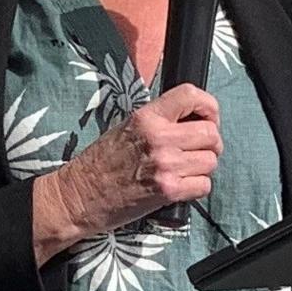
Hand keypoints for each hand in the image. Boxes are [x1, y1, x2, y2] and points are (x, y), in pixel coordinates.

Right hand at [35, 85, 219, 248]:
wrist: (80, 195)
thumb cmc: (102, 162)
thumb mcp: (128, 127)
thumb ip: (160, 120)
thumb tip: (193, 120)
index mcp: (147, 117)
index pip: (191, 95)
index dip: (209, 107)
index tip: (208, 118)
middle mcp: (159, 137)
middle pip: (211, 134)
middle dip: (211, 144)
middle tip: (198, 151)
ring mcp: (166, 165)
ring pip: (211, 161)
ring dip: (203, 168)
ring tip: (185, 170)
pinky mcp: (168, 191)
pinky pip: (204, 185)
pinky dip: (197, 188)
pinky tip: (181, 186)